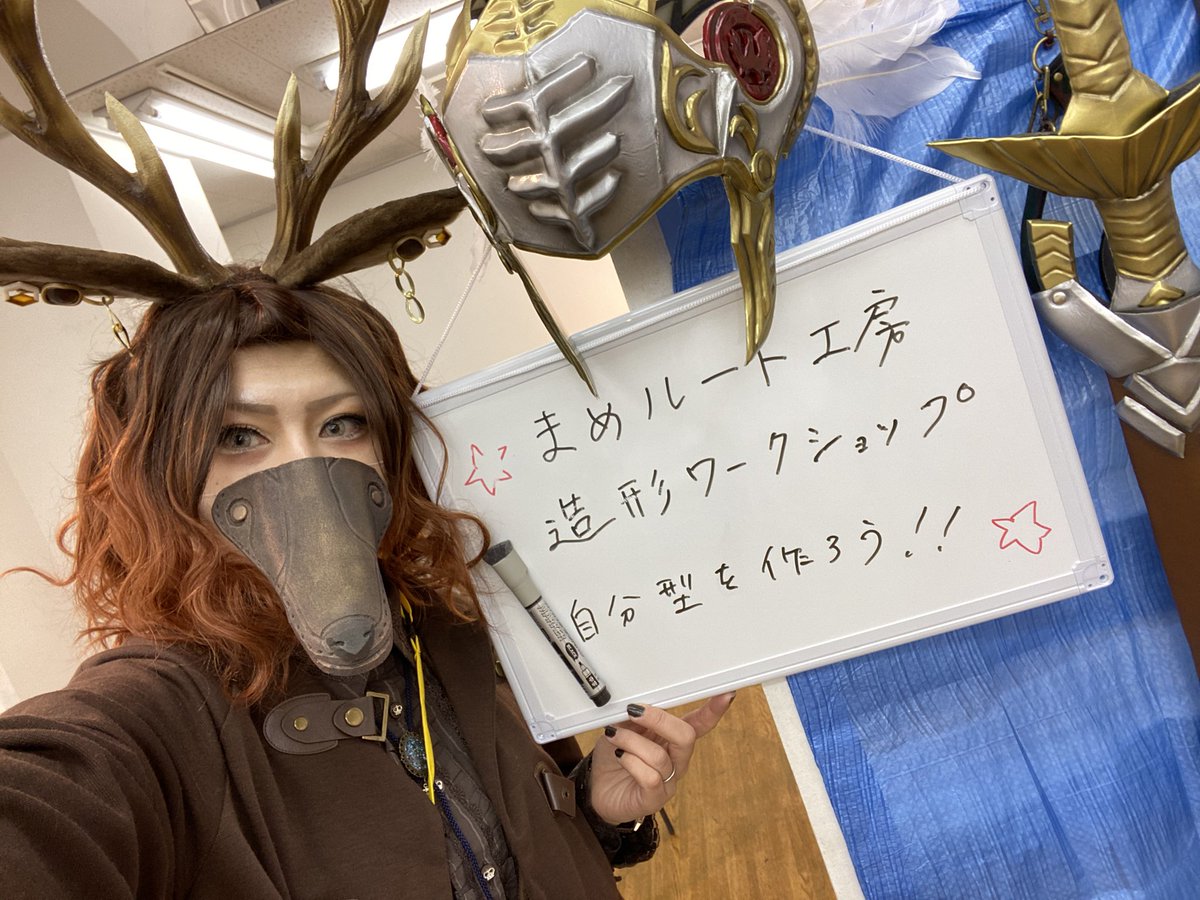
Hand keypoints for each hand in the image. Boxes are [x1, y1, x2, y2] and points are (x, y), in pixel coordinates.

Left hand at [587, 693, 735, 824]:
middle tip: (634, 711)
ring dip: (632, 740)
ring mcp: (668, 781)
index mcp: (672, 739)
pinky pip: (651, 778)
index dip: (713, 710)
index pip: (699, 723)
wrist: (596, 790)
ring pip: (660, 756)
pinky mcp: (654, 799)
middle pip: (685, 737)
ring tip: (614, 736)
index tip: (726, 694)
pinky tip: (620, 756)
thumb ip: (633, 718)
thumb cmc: (613, 758)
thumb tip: (638, 705)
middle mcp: (676, 760)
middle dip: (659, 720)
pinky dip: (631, 762)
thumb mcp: (620, 728)